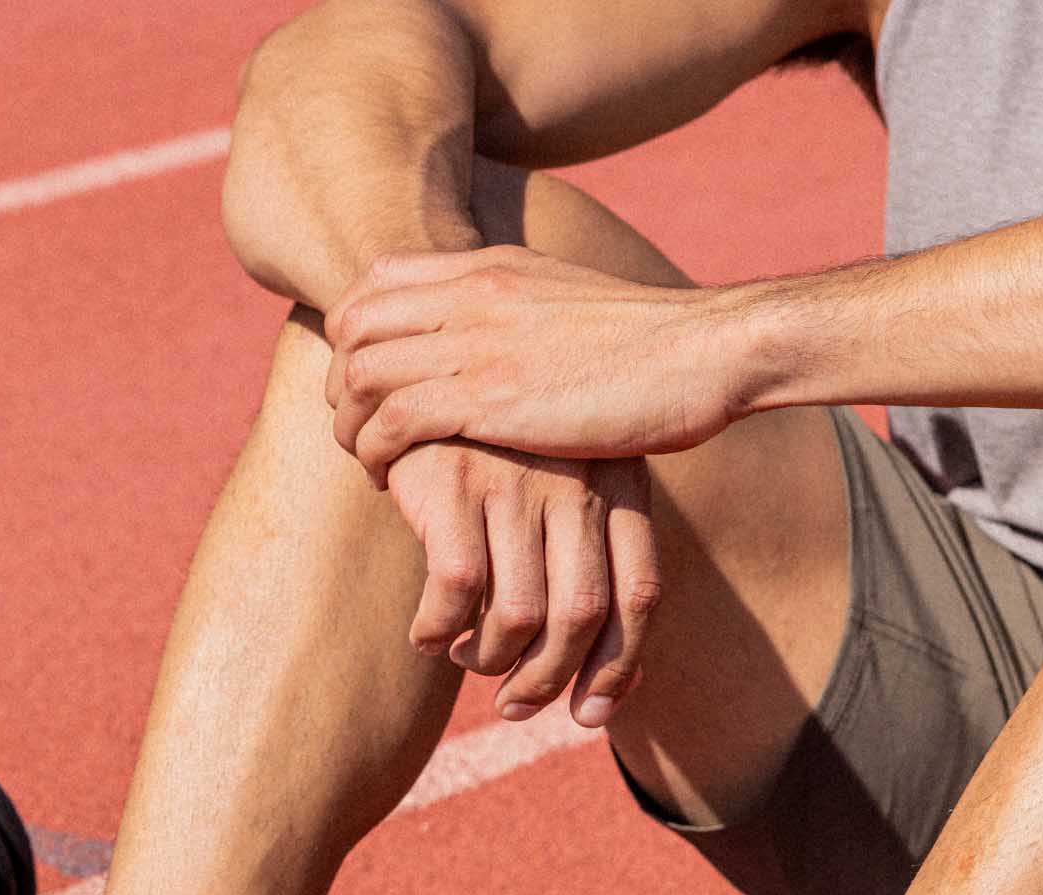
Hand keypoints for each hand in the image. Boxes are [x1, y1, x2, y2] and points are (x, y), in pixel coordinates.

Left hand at [325, 245, 747, 481]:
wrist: (704, 354)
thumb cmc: (651, 347)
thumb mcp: (570, 305)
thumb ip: (522, 312)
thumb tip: (500, 337)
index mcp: (490, 266)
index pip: (375, 280)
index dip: (350, 331)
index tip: (363, 380)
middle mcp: (472, 294)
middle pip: (352, 324)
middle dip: (338, 382)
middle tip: (355, 428)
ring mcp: (477, 342)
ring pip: (360, 373)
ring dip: (349, 424)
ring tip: (370, 461)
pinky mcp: (489, 398)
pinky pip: (393, 419)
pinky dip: (376, 452)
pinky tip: (391, 479)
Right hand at [384, 438, 657, 725]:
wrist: (432, 360)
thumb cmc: (503, 448)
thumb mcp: (564, 486)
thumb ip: (593, 573)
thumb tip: (617, 697)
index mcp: (619, 480)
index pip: (639, 593)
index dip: (619, 668)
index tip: (589, 716)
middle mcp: (576, 480)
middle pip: (581, 616)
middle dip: (547, 681)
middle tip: (516, 705)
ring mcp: (515, 481)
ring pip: (518, 615)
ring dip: (487, 661)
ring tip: (466, 657)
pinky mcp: (452, 483)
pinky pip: (455, 591)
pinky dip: (437, 631)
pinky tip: (427, 634)